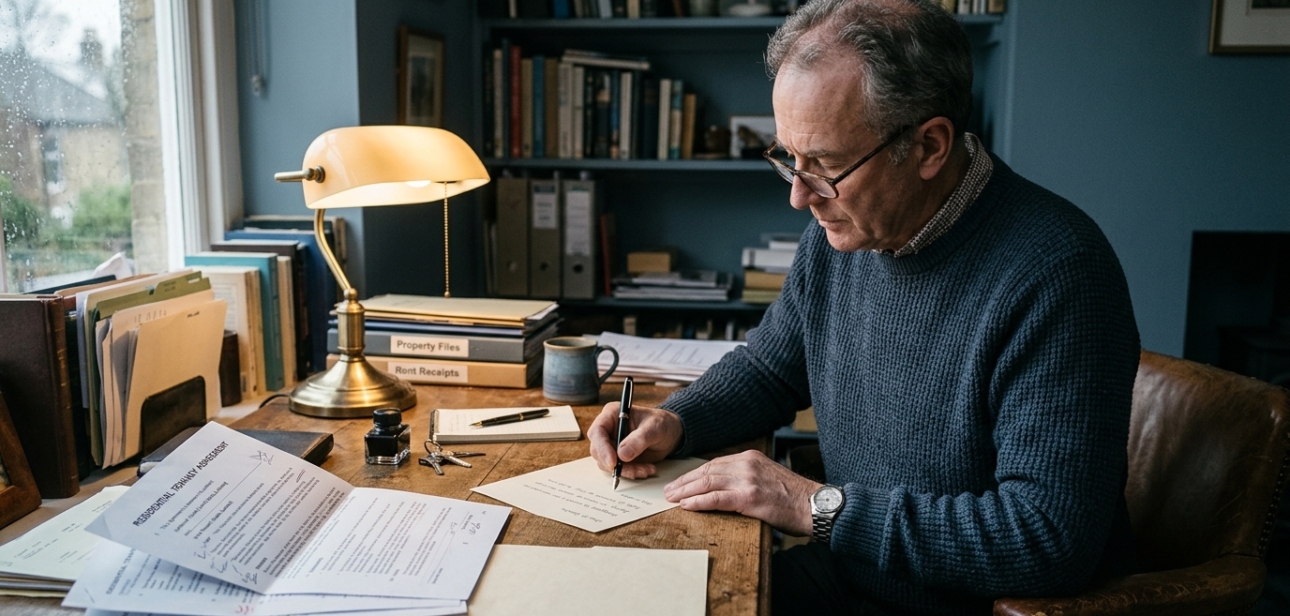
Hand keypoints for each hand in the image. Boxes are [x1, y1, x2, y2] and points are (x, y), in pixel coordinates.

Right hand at [588, 402, 682, 479]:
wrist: (670, 433)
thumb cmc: (662, 423)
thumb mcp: (654, 428)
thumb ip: (639, 440)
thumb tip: (622, 455)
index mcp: (612, 414)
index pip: (597, 432)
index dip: (602, 448)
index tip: (613, 462)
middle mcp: (608, 430)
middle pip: (598, 451)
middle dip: (615, 464)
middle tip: (634, 470)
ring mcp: (612, 444)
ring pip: (608, 463)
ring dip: (626, 470)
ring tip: (646, 469)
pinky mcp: (618, 457)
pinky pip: (618, 469)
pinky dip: (632, 472)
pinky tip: (647, 469)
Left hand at [663, 450, 821, 535]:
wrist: (813, 504)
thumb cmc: (793, 496)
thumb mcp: (767, 477)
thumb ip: (746, 477)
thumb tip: (723, 487)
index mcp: (750, 457)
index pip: (714, 463)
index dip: (694, 473)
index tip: (680, 481)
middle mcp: (747, 464)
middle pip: (707, 470)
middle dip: (685, 481)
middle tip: (669, 490)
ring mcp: (748, 480)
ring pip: (708, 482)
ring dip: (686, 491)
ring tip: (672, 498)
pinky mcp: (749, 497)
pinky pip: (717, 499)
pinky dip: (699, 502)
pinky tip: (687, 505)